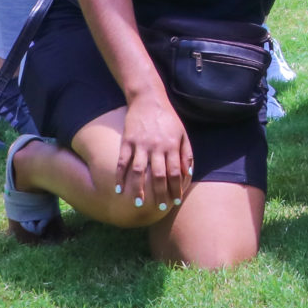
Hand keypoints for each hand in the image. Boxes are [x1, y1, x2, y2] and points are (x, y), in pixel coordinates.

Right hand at [115, 94, 192, 211]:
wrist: (148, 99)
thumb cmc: (168, 119)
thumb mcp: (182, 134)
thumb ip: (186, 153)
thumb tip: (188, 174)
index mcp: (172, 145)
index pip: (176, 171)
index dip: (176, 187)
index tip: (176, 201)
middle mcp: (157, 146)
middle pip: (158, 174)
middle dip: (160, 193)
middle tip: (159, 208)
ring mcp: (140, 144)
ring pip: (139, 171)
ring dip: (138, 188)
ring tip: (138, 203)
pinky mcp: (127, 141)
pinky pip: (122, 161)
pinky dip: (120, 176)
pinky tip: (119, 189)